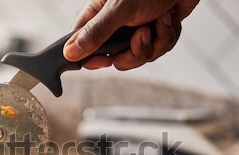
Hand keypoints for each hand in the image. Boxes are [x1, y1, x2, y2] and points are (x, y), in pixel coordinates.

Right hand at [63, 0, 198, 69]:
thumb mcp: (119, 10)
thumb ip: (95, 33)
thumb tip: (69, 53)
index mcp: (98, 16)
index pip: (84, 46)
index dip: (93, 59)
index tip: (105, 61)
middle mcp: (115, 25)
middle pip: (116, 59)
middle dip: (134, 53)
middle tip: (142, 34)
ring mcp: (136, 30)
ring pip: (139, 57)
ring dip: (155, 42)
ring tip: (161, 20)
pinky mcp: (156, 32)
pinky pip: (158, 49)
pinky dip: (167, 36)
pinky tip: (169, 18)